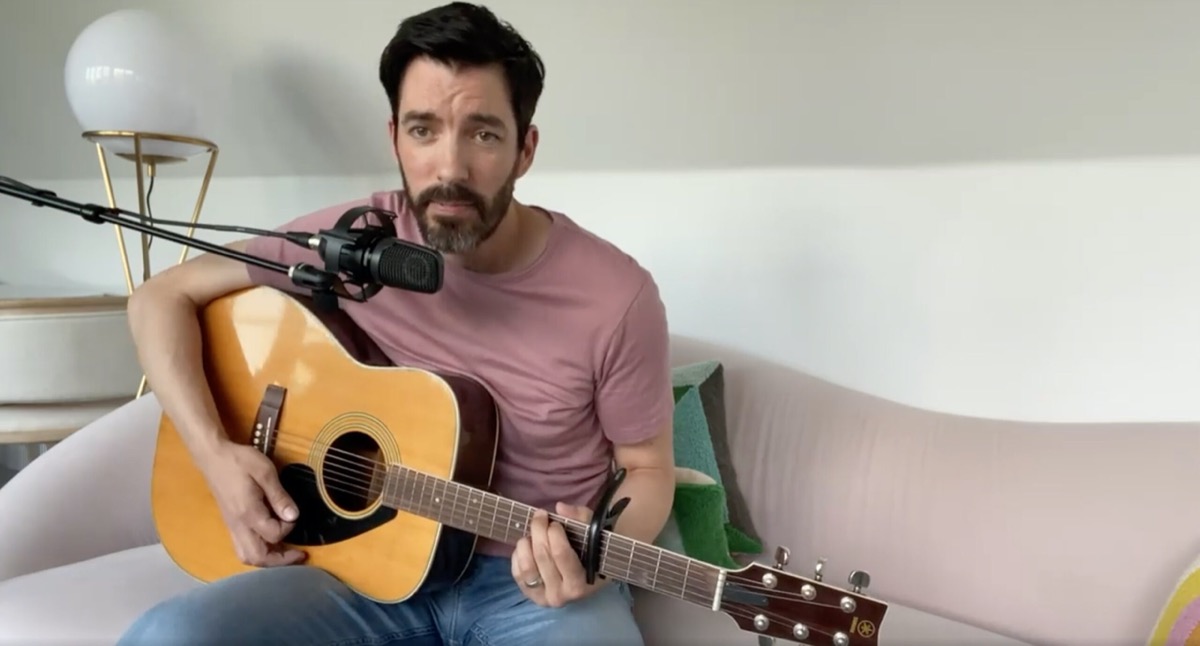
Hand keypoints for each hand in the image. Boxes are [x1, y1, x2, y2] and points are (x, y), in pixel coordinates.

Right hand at [197, 440, 305, 567]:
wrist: (213, 457)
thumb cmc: (239, 461)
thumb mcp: (265, 471)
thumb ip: (279, 496)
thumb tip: (293, 516)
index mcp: (248, 512)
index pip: (273, 534)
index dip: (289, 528)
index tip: (293, 514)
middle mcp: (238, 525)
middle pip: (257, 558)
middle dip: (280, 560)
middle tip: (298, 554)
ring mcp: (232, 527)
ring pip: (247, 557)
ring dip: (268, 559)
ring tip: (285, 551)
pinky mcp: (230, 524)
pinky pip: (242, 548)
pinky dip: (258, 552)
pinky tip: (270, 543)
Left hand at [512, 502, 605, 606]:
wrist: (586, 579)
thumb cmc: (592, 554)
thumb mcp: (594, 534)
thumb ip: (581, 518)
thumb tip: (560, 507)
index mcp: (579, 583)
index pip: (561, 554)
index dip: (554, 533)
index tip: (555, 522)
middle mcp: (560, 595)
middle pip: (542, 556)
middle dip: (539, 530)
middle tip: (541, 515)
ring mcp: (542, 597)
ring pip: (526, 566)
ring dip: (526, 543)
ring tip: (532, 532)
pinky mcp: (529, 595)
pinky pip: (517, 572)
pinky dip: (518, 555)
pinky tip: (527, 545)